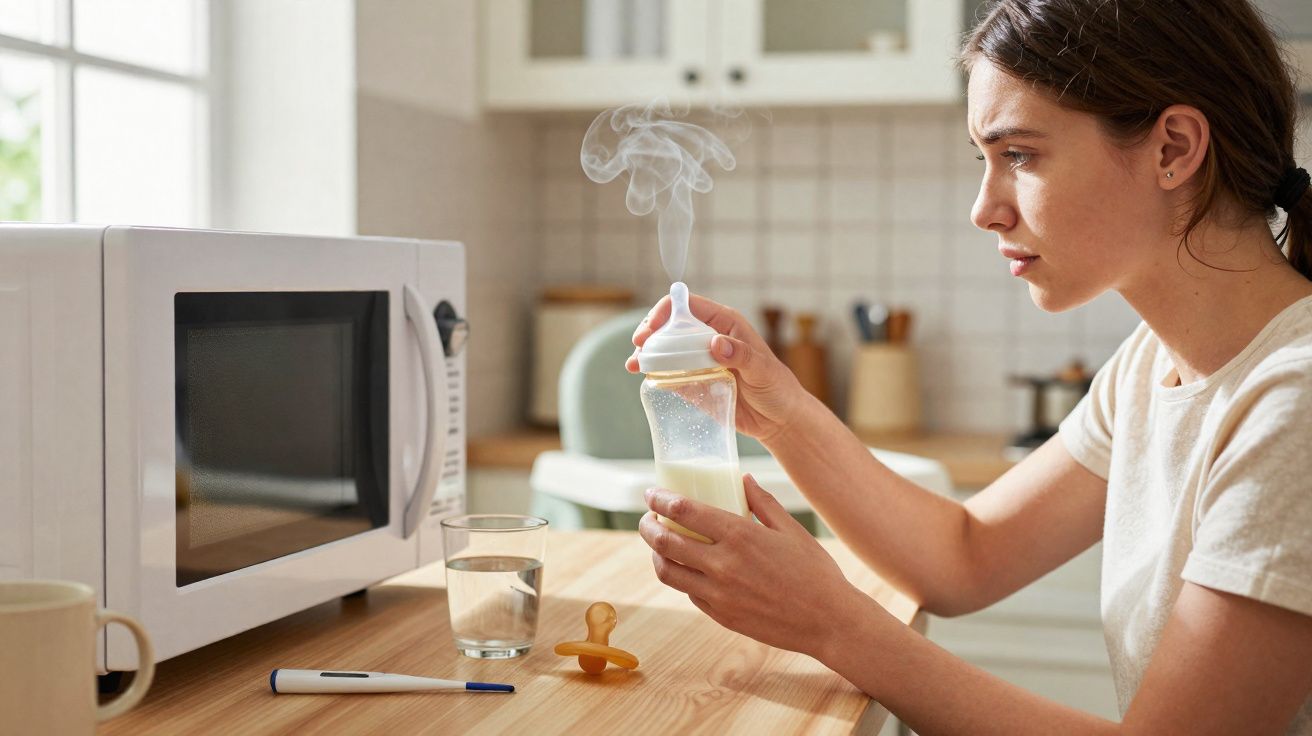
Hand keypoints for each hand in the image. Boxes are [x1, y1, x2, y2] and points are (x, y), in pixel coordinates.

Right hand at [627, 292, 806, 442]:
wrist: (779, 420)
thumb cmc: (778, 388)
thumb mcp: (763, 370)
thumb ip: (742, 355)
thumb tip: (716, 343)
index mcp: (724, 324)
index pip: (688, 305)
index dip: (665, 312)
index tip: (652, 329)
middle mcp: (708, 338)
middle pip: (671, 325)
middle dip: (651, 332)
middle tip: (639, 348)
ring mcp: (699, 360)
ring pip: (666, 348)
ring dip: (647, 353)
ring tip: (633, 365)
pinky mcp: (694, 381)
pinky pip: (670, 372)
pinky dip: (654, 372)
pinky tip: (643, 376)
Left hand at [638, 474, 878, 659]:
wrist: (828, 621)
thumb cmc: (815, 572)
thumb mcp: (792, 529)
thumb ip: (763, 502)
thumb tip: (743, 479)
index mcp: (739, 535)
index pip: (683, 511)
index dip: (660, 499)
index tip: (651, 493)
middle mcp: (722, 564)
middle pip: (664, 541)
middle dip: (647, 525)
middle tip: (647, 517)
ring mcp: (718, 593)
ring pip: (667, 571)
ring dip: (655, 554)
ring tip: (659, 544)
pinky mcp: (720, 615)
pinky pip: (688, 592)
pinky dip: (680, 576)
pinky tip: (686, 567)